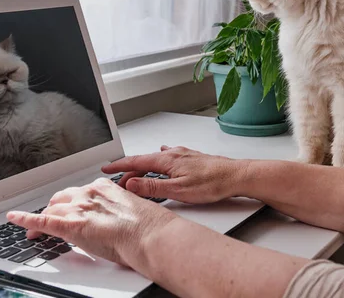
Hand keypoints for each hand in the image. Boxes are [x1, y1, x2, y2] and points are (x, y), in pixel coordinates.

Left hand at [6, 178, 176, 265]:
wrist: (149, 235)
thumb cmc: (147, 226)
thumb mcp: (130, 210)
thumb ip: (115, 210)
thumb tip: (111, 221)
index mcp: (104, 188)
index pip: (79, 193)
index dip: (69, 203)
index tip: (67, 208)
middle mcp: (89, 193)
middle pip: (61, 199)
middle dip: (53, 208)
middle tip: (50, 220)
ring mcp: (79, 208)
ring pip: (52, 210)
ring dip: (42, 219)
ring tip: (34, 231)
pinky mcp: (71, 225)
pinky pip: (42, 220)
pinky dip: (25, 219)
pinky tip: (14, 219)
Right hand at [102, 146, 245, 203]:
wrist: (237, 176)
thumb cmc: (212, 183)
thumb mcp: (179, 190)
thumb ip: (153, 188)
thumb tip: (132, 184)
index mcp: (167, 160)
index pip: (136, 162)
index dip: (119, 165)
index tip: (106, 167)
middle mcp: (173, 154)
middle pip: (144, 160)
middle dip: (129, 168)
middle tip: (117, 178)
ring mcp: (183, 155)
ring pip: (156, 159)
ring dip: (143, 166)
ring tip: (136, 173)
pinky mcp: (192, 158)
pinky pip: (169, 156)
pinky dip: (159, 159)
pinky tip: (164, 155)